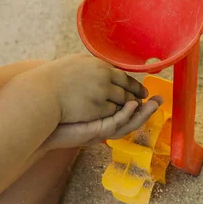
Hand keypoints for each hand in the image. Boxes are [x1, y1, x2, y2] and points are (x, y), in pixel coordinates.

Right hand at [26, 54, 147, 123]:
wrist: (40, 94)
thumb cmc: (54, 79)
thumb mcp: (74, 64)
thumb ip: (91, 66)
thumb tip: (103, 66)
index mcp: (99, 65)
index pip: (122, 75)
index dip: (132, 83)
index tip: (140, 88)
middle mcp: (103, 77)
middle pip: (127, 87)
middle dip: (138, 93)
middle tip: (146, 99)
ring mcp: (101, 93)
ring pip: (124, 100)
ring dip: (132, 104)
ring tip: (138, 108)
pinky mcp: (96, 108)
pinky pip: (114, 112)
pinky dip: (121, 113)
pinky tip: (124, 116)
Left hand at [41, 96, 163, 149]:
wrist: (41, 124)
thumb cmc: (57, 110)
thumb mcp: (79, 96)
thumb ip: (92, 87)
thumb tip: (98, 71)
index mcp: (104, 118)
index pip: (128, 111)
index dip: (142, 104)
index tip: (153, 93)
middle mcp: (105, 126)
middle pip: (132, 119)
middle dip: (149, 109)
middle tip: (161, 100)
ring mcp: (100, 130)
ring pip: (127, 124)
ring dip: (143, 114)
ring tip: (153, 104)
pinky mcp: (95, 132)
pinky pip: (114, 124)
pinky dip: (125, 116)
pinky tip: (133, 105)